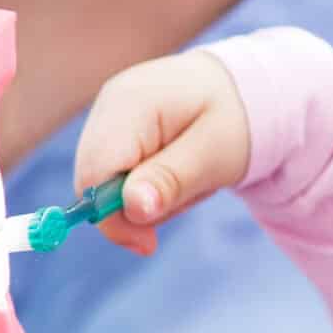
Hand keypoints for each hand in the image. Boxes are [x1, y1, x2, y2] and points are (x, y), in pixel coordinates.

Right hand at [75, 50, 249, 255]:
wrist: (239, 89)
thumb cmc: (233, 119)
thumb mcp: (214, 154)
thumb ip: (172, 180)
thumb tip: (132, 208)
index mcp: (131, 103)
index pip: (95, 174)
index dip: (113, 217)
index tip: (148, 243)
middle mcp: (108, 105)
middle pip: (93, 181)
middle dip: (135, 205)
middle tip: (186, 196)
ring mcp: (106, 115)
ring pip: (104, 184)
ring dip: (145, 196)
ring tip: (188, 174)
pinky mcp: (112, 130)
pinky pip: (115, 175)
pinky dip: (144, 185)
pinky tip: (174, 168)